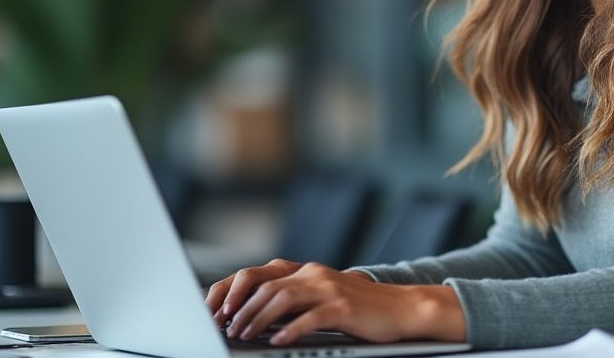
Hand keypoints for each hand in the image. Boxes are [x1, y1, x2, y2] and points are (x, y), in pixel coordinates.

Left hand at [208, 260, 465, 344]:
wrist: (400, 307)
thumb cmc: (358, 308)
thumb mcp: (321, 298)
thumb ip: (292, 300)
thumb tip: (251, 315)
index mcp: (305, 271)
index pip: (256, 273)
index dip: (230, 289)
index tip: (212, 310)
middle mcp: (313, 274)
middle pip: (265, 285)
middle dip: (239, 307)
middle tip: (225, 328)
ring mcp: (328, 288)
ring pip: (282, 298)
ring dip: (257, 319)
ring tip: (243, 336)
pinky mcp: (342, 306)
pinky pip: (310, 317)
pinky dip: (290, 329)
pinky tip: (278, 341)